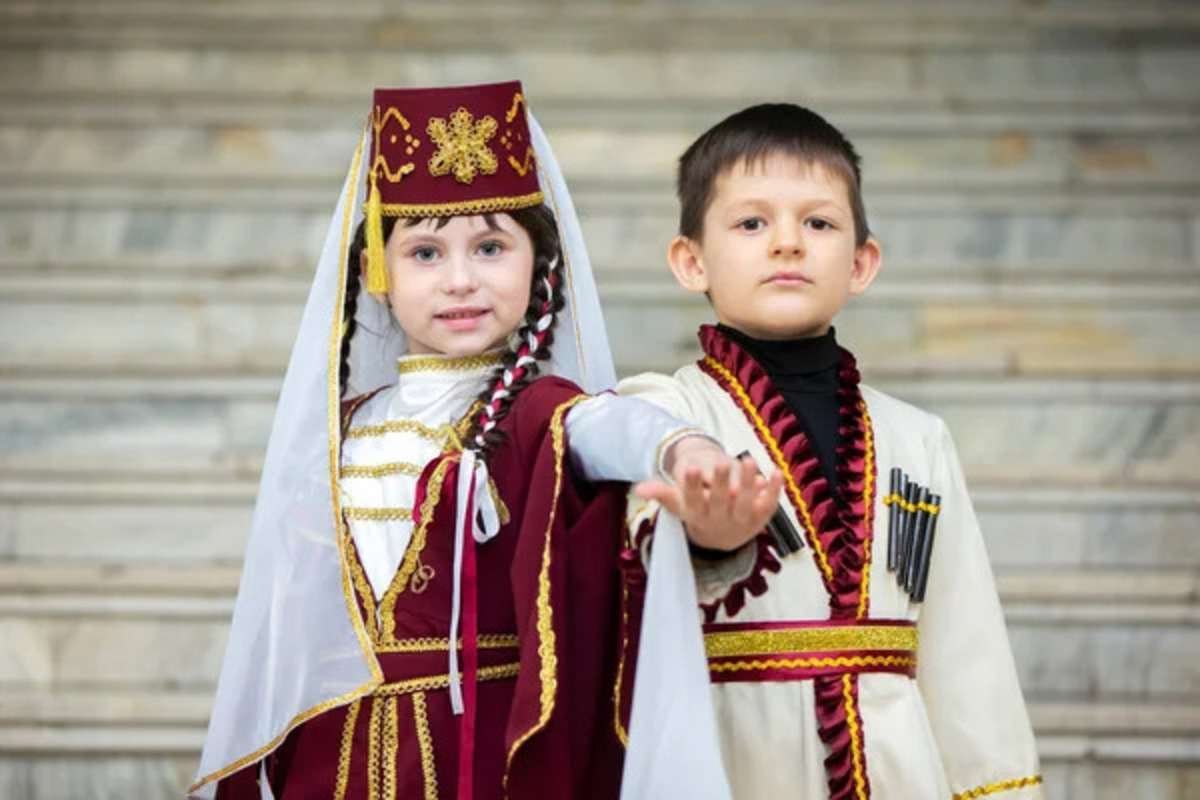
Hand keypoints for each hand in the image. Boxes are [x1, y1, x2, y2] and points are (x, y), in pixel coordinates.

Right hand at [633, 436, 783, 551]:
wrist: (724, 538)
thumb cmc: (699, 513)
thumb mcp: (680, 504)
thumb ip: (662, 493)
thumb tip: (638, 488)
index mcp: (698, 515)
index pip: (693, 501)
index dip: (691, 486)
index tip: (688, 469)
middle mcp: (720, 520)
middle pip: (720, 501)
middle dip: (720, 483)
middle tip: (720, 463)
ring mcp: (742, 521)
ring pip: (746, 503)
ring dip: (748, 483)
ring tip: (748, 460)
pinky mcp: (761, 518)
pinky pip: (769, 505)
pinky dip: (774, 490)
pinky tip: (776, 472)